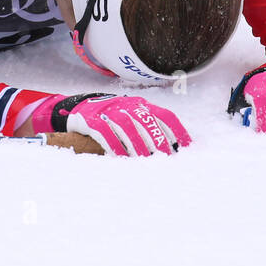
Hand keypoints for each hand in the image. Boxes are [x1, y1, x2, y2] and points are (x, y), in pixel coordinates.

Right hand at [31, 92, 190, 155]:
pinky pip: (105, 133)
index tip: (187, 148)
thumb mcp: (131, 118)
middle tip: (164, 158)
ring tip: (143, 161)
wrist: (78, 109)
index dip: (177, 132)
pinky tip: (119, 158)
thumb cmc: (111, 119)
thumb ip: (149, 129)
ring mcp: (108, 111)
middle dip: (157, 141)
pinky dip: (113, 146)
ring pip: (126, 127)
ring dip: (137, 145)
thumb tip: (172, 150)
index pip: (164, 116)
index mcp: (141, 105)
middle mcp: (126, 105)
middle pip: (146, 122)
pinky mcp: (92, 120)